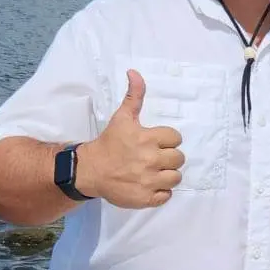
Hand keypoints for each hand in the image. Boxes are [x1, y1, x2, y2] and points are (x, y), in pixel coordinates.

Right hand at [77, 70, 183, 208]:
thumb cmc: (109, 143)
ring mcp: (149, 180)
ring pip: (176, 178)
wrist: (90, 170)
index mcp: (148, 138)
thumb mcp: (122, 117)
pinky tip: (150, 184)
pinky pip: (167, 196)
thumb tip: (134, 72)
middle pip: (179, 158)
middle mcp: (151, 159)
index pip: (175, 138)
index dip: (167, 140)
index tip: (155, 142)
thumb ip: (134, 95)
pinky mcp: (146, 198)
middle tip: (154, 158)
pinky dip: (161, 192)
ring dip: (167, 175)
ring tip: (153, 172)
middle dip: (169, 158)